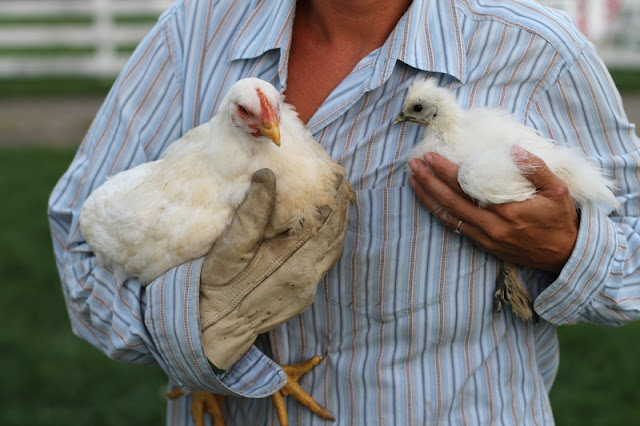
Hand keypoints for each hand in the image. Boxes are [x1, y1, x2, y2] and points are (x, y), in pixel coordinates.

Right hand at [199, 169, 350, 369]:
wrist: (215, 328)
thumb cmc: (219, 285)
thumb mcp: (230, 247)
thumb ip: (253, 211)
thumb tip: (267, 175)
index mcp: (292, 261)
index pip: (325, 223)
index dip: (334, 198)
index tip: (336, 174)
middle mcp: (307, 276)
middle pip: (336, 235)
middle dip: (342, 207)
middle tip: (342, 181)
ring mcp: (308, 288)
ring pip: (334, 250)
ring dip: (339, 224)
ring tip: (340, 199)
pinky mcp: (304, 296)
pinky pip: (326, 263)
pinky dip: (331, 242)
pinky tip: (326, 230)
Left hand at [408, 147, 578, 273]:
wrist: (565, 255)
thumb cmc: (560, 220)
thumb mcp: (558, 191)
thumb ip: (536, 169)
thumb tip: (513, 149)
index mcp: (507, 212)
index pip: (467, 188)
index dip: (446, 171)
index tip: (431, 156)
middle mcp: (491, 227)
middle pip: (450, 202)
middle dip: (429, 182)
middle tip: (413, 164)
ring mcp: (485, 238)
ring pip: (448, 217)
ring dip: (428, 197)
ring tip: (413, 180)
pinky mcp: (483, 245)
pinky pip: (455, 227)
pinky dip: (439, 213)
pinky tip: (430, 201)